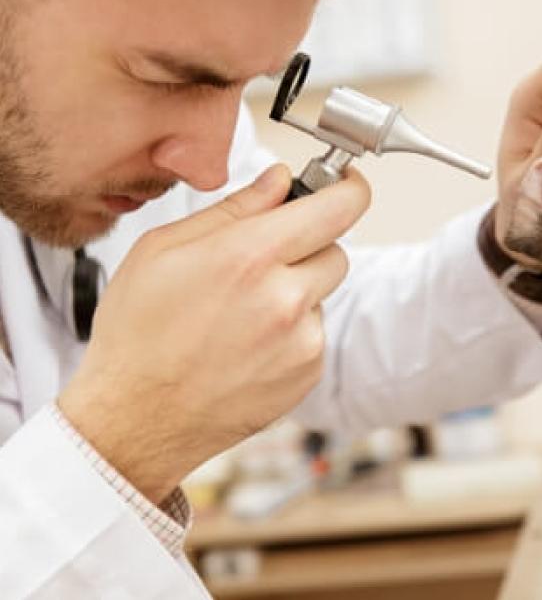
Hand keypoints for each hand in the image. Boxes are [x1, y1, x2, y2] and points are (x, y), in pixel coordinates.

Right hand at [58, 164, 369, 502]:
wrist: (135, 418)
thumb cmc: (139, 333)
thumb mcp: (164, 249)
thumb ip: (235, 208)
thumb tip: (278, 180)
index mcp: (250, 256)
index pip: (339, 207)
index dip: (348, 188)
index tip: (345, 185)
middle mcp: (286, 298)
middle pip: (336, 248)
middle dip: (307, 245)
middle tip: (262, 262)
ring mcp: (302, 340)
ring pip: (323, 292)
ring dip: (298, 290)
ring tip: (244, 313)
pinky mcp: (308, 373)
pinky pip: (316, 332)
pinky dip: (294, 331)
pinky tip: (249, 344)